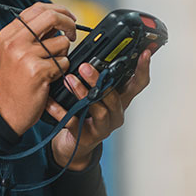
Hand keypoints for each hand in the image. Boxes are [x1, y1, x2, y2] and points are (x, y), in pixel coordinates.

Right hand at [0, 3, 77, 135]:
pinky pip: (63, 62)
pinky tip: (49, 78)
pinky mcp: (37, 71)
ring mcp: (25, 55)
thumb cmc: (13, 83)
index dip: (58, 10)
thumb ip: (31, 35)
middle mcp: (14, 41)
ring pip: (62, 43)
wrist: (5, 111)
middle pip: (51, 17)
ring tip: (51, 67)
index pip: (37, 8)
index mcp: (8, 34)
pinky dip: (62, 70)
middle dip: (69, 23)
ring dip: (64, 54)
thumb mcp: (13, 53)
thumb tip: (58, 21)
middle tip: (73, 33)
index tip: (68, 18)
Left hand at [45, 49, 154, 170]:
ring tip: (69, 80)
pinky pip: (73, 122)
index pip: (138, 84)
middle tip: (85, 67)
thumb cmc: (86, 115)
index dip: (143, 69)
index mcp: (120, 100)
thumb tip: (93, 55)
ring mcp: (103, 126)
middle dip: (100, 80)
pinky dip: (61, 111)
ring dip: (83, 93)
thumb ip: (99, 78)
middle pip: (114, 96)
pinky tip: (51, 102)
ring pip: (98, 109)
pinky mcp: (86, 136)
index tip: (144, 52)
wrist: (75, 143)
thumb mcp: (96, 95)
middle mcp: (115, 113)